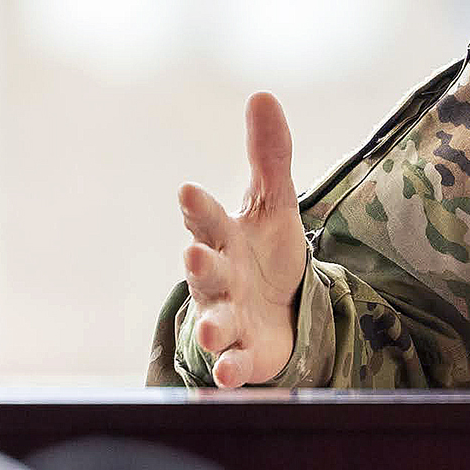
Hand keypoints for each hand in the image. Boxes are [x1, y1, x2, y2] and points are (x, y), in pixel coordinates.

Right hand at [177, 92, 307, 387]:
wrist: (280, 310)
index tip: (188, 191)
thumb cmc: (268, 252)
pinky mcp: (244, 355)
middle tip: (194, 254)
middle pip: (204, 271)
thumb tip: (263, 94)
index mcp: (223, 238)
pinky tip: (230, 375)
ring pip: (213, 321)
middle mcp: (217, 279)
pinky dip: (231, 371)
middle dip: (199, 265)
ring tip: (214, 328)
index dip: (197, 208)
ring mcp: (227, 319)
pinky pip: (233, 365)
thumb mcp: (275, 203)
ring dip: (212, 325)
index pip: (206, 219)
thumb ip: (269, 155)